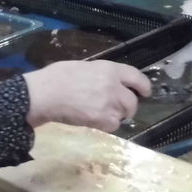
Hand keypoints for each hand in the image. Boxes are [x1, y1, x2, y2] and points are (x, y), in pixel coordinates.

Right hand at [22, 60, 151, 133]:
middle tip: (120, 109)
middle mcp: (114, 86)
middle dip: (128, 107)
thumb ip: (100, 74)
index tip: (145, 92)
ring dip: (116, 116)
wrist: (46, 93)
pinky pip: (113, 125)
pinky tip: (96, 121)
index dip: (143, 85)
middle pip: (132, 101)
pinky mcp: (102, 119)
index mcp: (109, 69)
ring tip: (102, 114)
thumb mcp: (83, 66)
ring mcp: (109, 103)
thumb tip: (106, 81)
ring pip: (123, 114)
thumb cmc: (57, 76)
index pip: (136, 77)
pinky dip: (107, 125)